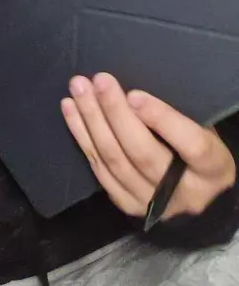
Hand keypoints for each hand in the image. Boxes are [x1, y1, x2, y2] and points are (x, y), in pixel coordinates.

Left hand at [61, 73, 235, 220]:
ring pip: (116, 162)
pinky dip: (83, 138)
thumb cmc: (195, 144)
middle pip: (144, 153)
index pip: (191, 146)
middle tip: (99, 81)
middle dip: (116, 114)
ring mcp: (153, 203)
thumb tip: (135, 86)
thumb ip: (177, 114)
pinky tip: (71, 111)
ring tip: (78, 90)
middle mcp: (186, 193)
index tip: (134, 94)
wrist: (192, 187)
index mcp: (213, 169)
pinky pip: (100, 170)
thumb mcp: (202, 127)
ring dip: (92, 121)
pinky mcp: (128, 204)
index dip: (162, 119)